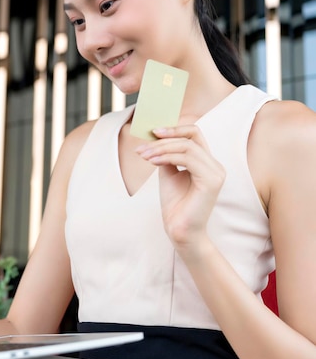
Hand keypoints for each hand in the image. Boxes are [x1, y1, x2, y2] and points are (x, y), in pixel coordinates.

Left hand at [136, 125, 224, 252]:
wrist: (179, 229)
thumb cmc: (175, 204)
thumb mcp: (169, 173)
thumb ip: (167, 155)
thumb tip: (157, 137)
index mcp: (207, 162)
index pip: (194, 135)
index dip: (174, 129)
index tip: (153, 131)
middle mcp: (215, 165)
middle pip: (191, 137)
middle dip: (164, 139)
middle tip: (142, 147)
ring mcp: (216, 173)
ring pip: (187, 146)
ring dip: (161, 148)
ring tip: (143, 156)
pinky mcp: (212, 181)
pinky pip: (188, 159)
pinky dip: (167, 157)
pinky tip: (152, 161)